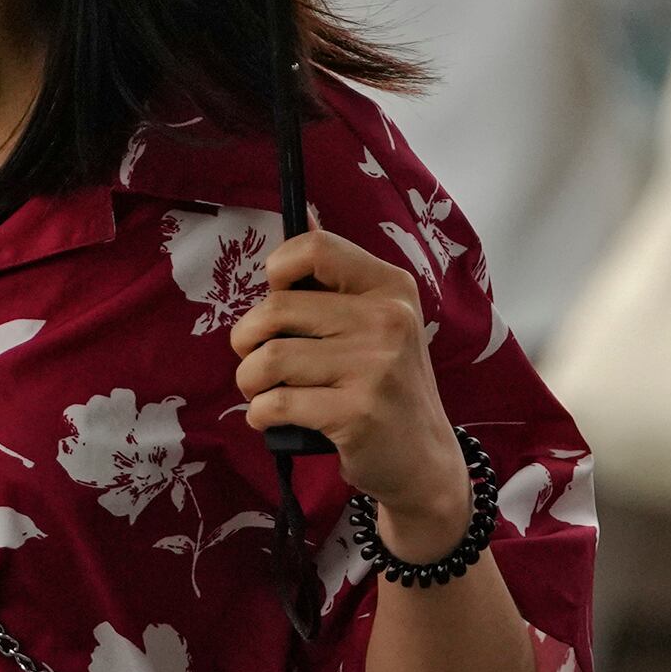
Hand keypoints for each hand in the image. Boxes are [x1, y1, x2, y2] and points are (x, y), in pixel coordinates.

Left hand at [227, 232, 465, 545]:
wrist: (423, 461)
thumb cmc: (387, 386)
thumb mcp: (377, 323)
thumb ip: (336, 277)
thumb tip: (300, 210)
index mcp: (390, 288)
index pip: (316, 248)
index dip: (278, 270)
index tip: (277, 298)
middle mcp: (387, 320)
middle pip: (277, 308)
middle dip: (247, 338)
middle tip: (254, 358)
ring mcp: (375, 368)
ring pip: (269, 358)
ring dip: (249, 380)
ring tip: (261, 391)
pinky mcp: (356, 413)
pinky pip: (276, 403)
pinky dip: (260, 414)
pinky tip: (270, 418)